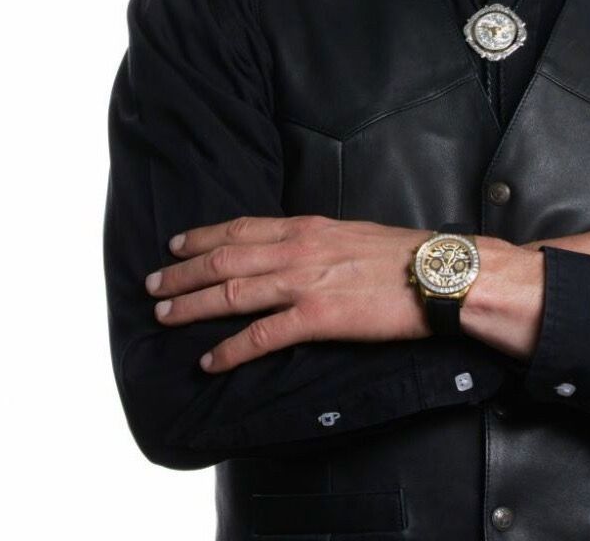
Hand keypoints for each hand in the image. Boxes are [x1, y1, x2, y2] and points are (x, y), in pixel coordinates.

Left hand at [144, 215, 433, 372]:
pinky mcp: (319, 317)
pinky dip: (230, 350)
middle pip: (227, 257)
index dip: (204, 236)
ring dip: (194, 305)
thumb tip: (296, 251)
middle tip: (153, 284)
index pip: (242, 228)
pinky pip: (262, 335)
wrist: (436, 274)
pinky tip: (210, 361)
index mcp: (308, 227)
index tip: (176, 245)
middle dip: (184, 272)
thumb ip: (318, 242)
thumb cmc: (402, 256)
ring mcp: (305, 282)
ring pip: (234, 291)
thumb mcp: (351, 233)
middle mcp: (298, 249)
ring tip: (165, 315)